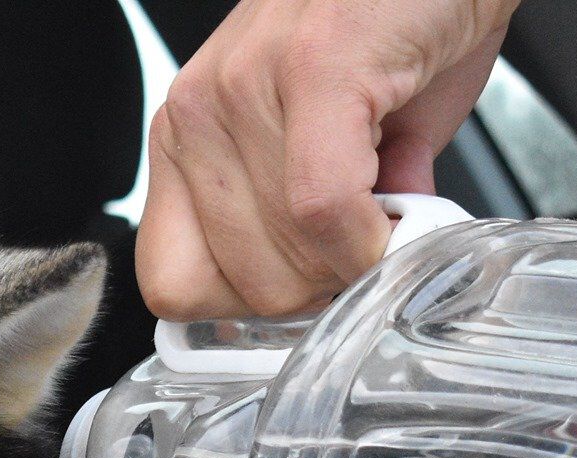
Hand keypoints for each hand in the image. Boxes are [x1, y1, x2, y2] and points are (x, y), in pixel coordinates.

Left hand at [137, 0, 518, 319]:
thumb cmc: (398, 19)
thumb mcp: (339, 134)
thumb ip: (320, 217)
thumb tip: (339, 283)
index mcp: (190, 135)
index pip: (173, 282)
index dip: (251, 309)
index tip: (313, 290)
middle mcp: (198, 111)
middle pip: (237, 285)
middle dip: (320, 288)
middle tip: (369, 245)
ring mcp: (244, 87)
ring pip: (285, 256)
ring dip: (357, 257)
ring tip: (394, 201)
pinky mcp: (313, 69)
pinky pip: (324, 209)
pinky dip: (372, 235)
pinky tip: (403, 209)